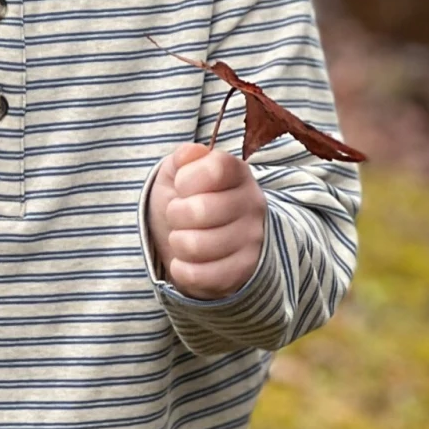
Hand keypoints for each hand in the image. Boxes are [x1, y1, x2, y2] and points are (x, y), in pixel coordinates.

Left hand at [146, 142, 266, 298]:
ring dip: (178, 243)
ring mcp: (252, 240)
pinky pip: (198, 274)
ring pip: (195, 245)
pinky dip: (182, 269)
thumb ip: (183, 159)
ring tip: (185, 237)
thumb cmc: (189, 203)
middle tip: (180, 216)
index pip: (215, 168)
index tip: (182, 187)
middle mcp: (252, 204)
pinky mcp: (243, 272)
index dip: (187, 179)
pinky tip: (188, 261)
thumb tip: (190, 153)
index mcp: (237, 173)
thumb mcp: (179, 174)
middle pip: (198, 211)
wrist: (203, 244)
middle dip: (175, 215)